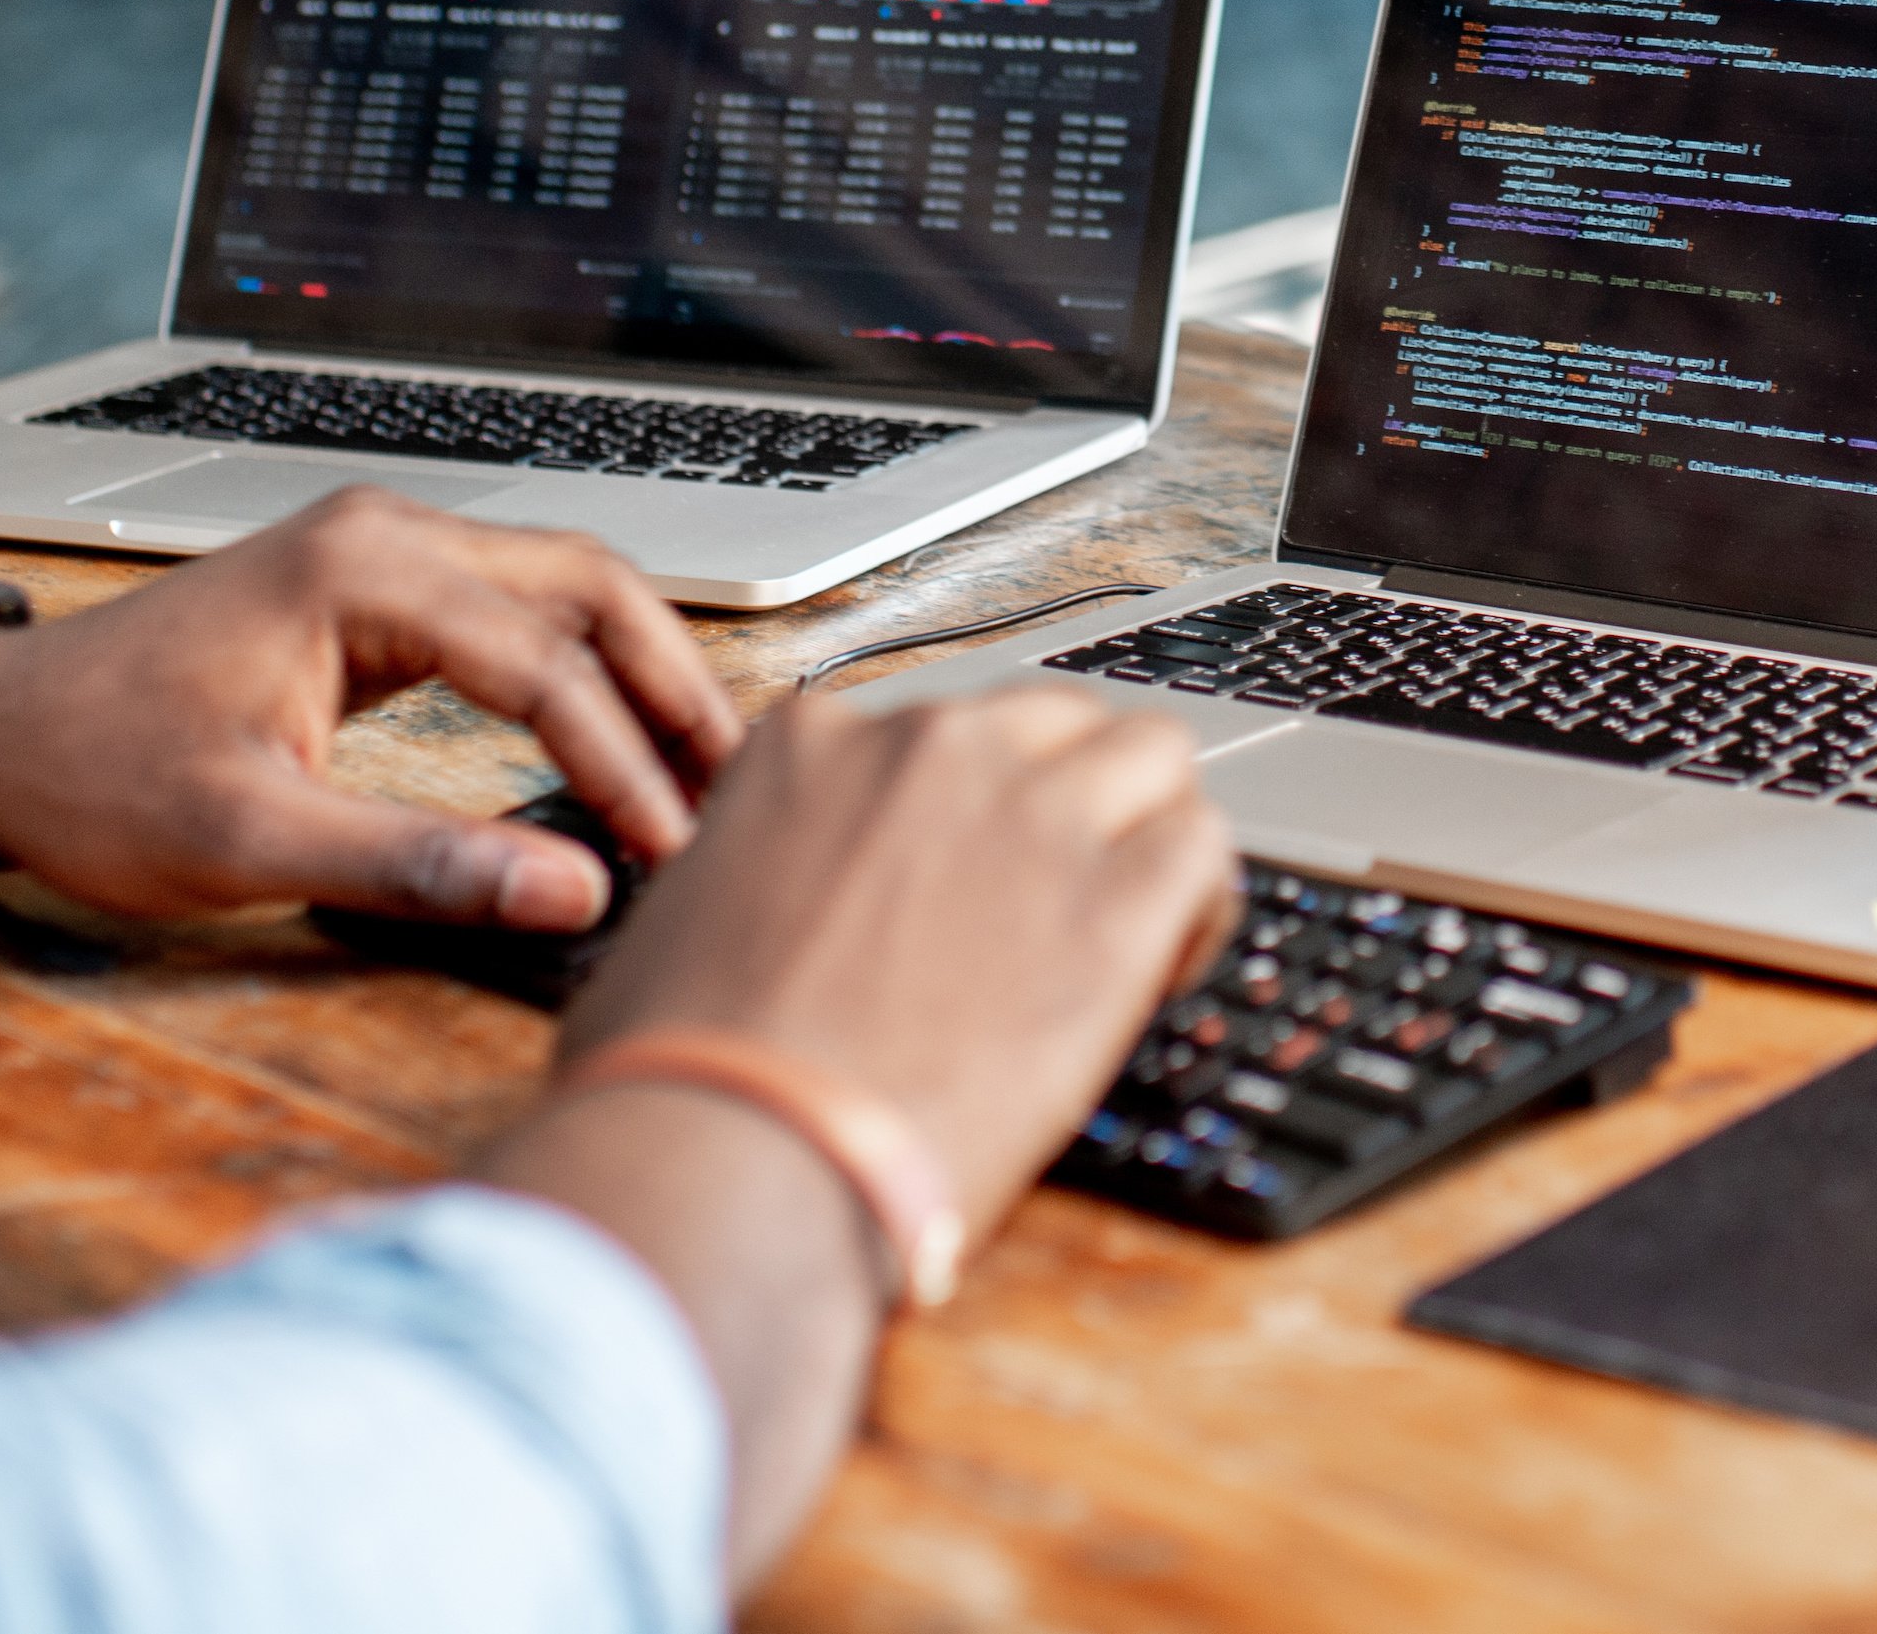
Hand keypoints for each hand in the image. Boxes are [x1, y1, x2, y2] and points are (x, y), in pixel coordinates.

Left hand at [0, 488, 741, 929]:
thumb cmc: (93, 779)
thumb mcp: (252, 840)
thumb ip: (418, 864)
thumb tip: (568, 896)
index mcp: (362, 570)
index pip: (545, 662)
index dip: (623, 765)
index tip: (668, 855)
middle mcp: (385, 535)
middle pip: (589, 587)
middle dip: (673, 688)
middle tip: (733, 791)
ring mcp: (380, 555)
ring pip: (562, 592)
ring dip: (637, 675)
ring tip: (697, 774)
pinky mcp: (372, 593)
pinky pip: (512, 615)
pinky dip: (579, 674)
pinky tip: (610, 744)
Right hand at [506, 679, 1237, 1228]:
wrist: (727, 1152)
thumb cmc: (675, 1079)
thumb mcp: (686, 927)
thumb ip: (760, 886)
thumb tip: (784, 932)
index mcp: (812, 745)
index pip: (932, 734)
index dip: (962, 813)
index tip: (963, 883)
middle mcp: (928, 749)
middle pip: (1051, 723)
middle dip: (1066, 797)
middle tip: (1060, 898)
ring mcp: (1027, 814)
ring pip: (1150, 754)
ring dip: (1148, 825)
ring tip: (1138, 924)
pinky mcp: (1109, 905)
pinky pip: (1201, 848)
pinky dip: (1198, 901)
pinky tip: (1165, 966)